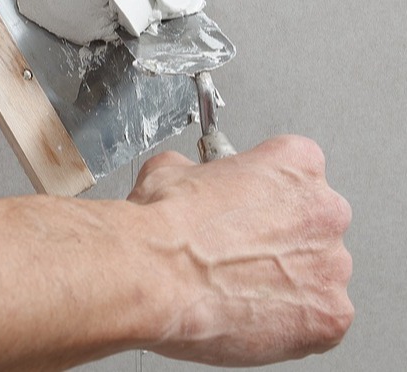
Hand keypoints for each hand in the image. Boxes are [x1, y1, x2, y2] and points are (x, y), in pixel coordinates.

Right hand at [129, 136, 352, 365]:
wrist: (155, 276)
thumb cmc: (164, 226)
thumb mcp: (171, 169)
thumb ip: (201, 172)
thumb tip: (194, 180)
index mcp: (297, 164)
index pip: (297, 172)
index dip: (264, 194)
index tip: (245, 208)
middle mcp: (326, 210)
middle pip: (315, 224)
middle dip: (281, 239)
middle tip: (238, 251)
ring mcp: (332, 266)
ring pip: (317, 275)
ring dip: (287, 280)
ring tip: (237, 286)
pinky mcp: (330, 316)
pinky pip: (320, 320)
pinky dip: (290, 322)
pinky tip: (249, 313)